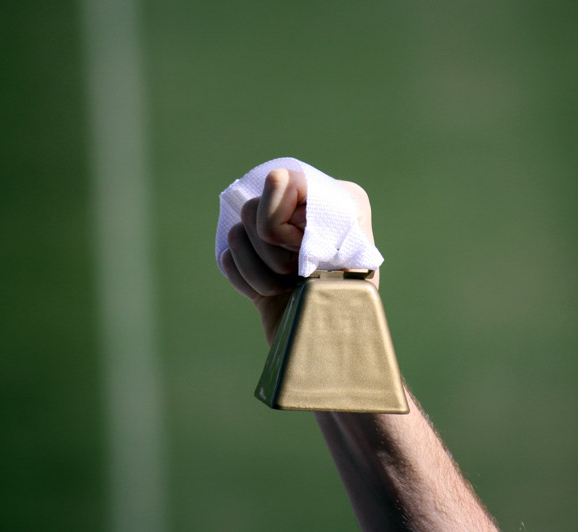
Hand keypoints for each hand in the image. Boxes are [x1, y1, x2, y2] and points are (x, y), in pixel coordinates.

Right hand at [220, 168, 377, 343]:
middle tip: (297, 275)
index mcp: (338, 200)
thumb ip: (320, 211)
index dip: (280, 221)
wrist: (331, 353)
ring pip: (236, 232)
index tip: (304, 251)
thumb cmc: (349, 307)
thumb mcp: (348, 255)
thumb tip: (278, 176)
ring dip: (259, 271)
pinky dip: (245, 280)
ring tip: (286, 290)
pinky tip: (269, 295)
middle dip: (270, 251)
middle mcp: (308, 210)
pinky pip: (228, 255)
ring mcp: (279, 235)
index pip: (283, 181)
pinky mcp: (258, 260)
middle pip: (253, 207)